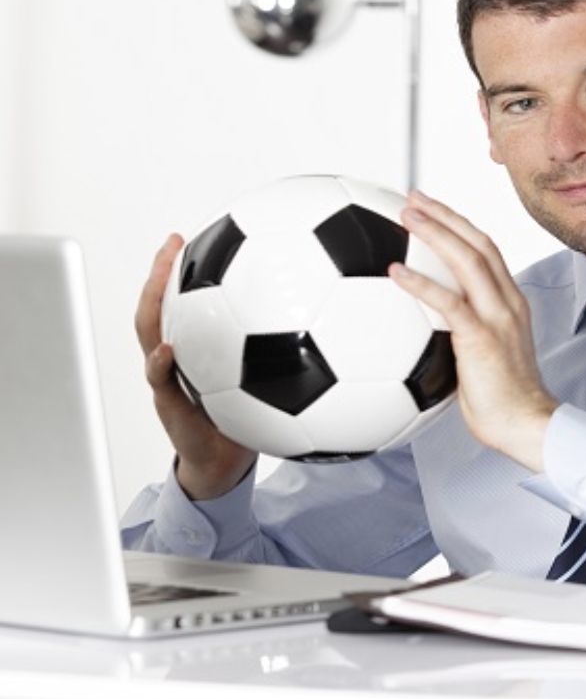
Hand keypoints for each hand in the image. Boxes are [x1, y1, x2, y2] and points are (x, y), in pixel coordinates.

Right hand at [135, 235, 256, 499]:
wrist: (224, 462)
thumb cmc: (248, 417)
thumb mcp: (266, 378)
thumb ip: (282, 348)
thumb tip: (324, 313)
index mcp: (198, 346)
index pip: (183, 300)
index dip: (182, 268)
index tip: (190, 236)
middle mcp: (179, 357)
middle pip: (159, 307)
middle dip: (160, 273)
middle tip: (172, 243)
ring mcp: (169, 379)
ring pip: (148, 335)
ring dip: (150, 306)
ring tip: (159, 283)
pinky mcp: (171, 406)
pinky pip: (160, 382)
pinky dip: (160, 365)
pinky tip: (168, 350)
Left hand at [391, 191, 557, 470]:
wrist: (526, 425)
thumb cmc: (501, 400)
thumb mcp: (484, 356)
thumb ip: (463, 334)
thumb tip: (425, 330)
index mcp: (510, 303)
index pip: (487, 250)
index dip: (460, 225)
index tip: (432, 210)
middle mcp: (508, 302)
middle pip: (479, 242)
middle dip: (445, 215)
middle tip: (412, 198)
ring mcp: (498, 318)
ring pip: (467, 260)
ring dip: (435, 232)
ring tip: (405, 215)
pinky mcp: (482, 338)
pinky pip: (449, 303)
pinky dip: (421, 283)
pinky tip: (394, 272)